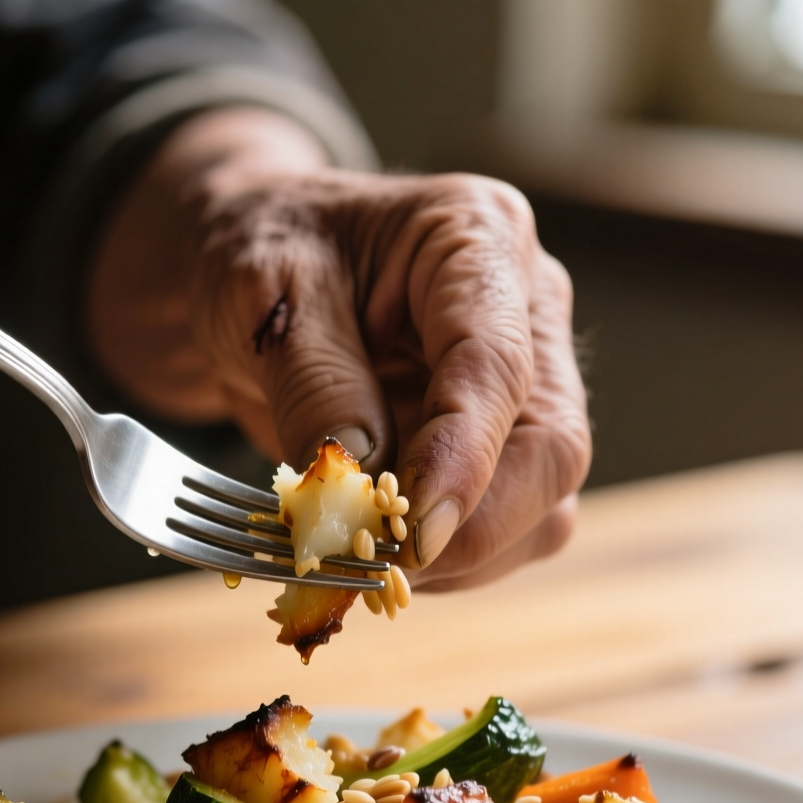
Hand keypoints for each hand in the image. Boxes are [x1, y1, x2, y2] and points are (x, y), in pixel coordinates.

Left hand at [88, 108, 589, 589]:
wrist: (252, 279)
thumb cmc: (262, 253)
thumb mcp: (265, 298)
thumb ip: (316, 384)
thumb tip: (359, 484)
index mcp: (477, 236)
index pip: (498, 364)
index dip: (465, 458)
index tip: (417, 533)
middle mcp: (525, 310)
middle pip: (551, 446)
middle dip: (473, 525)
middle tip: (380, 567)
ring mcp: (524, 385)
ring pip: (544, 505)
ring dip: (461, 556)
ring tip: (365, 559)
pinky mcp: (503, 447)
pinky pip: (508, 528)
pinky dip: (448, 561)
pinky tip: (380, 551)